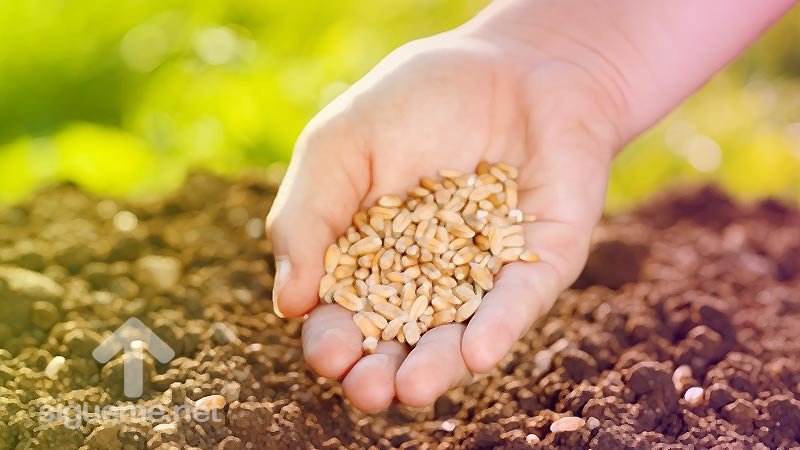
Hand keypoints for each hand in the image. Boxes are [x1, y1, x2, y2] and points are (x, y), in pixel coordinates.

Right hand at [266, 25, 624, 410]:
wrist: (508, 61)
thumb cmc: (414, 101)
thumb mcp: (337, 147)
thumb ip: (305, 219)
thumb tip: (287, 305)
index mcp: (373, 256)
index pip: (347, 312)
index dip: (334, 339)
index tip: (327, 355)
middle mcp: (430, 278)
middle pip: (401, 338)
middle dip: (382, 370)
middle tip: (367, 391)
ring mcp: (489, 273)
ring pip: (460, 332)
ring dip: (437, 365)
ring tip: (412, 389)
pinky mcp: (543, 259)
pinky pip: (521, 298)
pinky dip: (500, 323)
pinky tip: (478, 351)